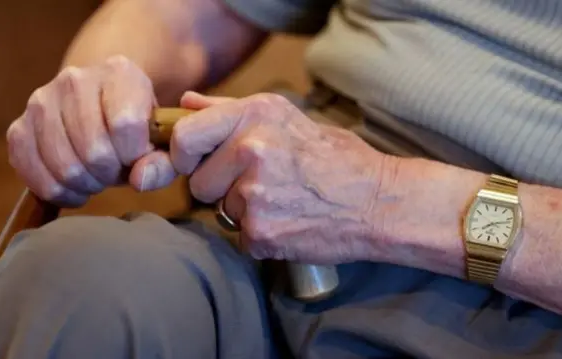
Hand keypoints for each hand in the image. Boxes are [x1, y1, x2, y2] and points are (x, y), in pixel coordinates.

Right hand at [6, 56, 176, 206]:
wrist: (102, 107)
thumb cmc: (139, 129)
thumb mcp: (163, 141)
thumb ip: (163, 162)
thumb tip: (139, 179)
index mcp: (120, 73)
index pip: (126, 124)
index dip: (134, 155)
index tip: (137, 157)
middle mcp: (76, 79)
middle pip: (93, 150)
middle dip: (110, 174)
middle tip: (115, 170)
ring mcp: (42, 101)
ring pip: (64, 166)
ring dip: (85, 184)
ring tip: (96, 177)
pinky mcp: (18, 127)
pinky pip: (33, 173)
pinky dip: (57, 191)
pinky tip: (74, 186)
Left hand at [170, 92, 395, 263]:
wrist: (378, 202)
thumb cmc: (334, 158)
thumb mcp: (284, 117)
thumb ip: (229, 109)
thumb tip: (186, 102)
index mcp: (254, 116)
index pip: (184, 137)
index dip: (184, 154)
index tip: (195, 162)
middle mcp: (250, 151)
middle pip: (198, 182)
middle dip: (220, 187)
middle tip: (261, 183)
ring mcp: (254, 194)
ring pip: (220, 211)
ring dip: (243, 211)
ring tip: (281, 200)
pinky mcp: (261, 232)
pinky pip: (240, 237)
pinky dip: (260, 235)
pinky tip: (289, 221)